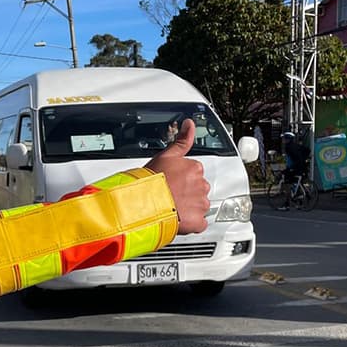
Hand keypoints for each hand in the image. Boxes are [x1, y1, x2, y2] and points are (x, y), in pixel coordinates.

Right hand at [144, 119, 210, 233]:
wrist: (144, 205)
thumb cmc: (152, 181)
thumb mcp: (166, 155)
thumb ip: (181, 140)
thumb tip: (190, 124)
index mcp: (195, 168)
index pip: (194, 172)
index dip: (182, 178)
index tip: (172, 181)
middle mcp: (201, 185)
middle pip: (198, 188)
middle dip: (187, 192)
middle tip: (170, 195)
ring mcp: (201, 204)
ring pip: (199, 205)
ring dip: (189, 207)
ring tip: (172, 206)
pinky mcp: (198, 221)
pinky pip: (200, 222)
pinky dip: (191, 222)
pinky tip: (179, 218)